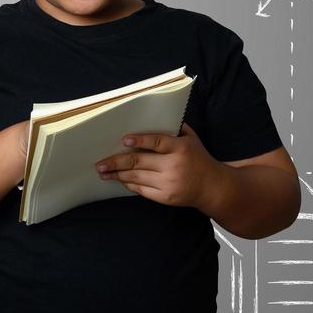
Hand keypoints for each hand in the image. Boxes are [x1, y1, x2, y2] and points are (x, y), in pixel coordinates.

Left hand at [93, 122, 224, 209]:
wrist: (212, 187)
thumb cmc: (198, 158)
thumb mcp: (191, 138)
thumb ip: (174, 127)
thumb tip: (152, 115)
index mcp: (180, 148)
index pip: (157, 142)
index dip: (140, 140)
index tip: (123, 139)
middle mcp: (174, 166)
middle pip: (139, 162)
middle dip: (116, 162)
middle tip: (100, 163)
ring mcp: (169, 183)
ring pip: (136, 177)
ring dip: (117, 174)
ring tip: (103, 172)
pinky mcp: (166, 197)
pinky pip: (142, 190)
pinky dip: (129, 184)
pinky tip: (120, 179)